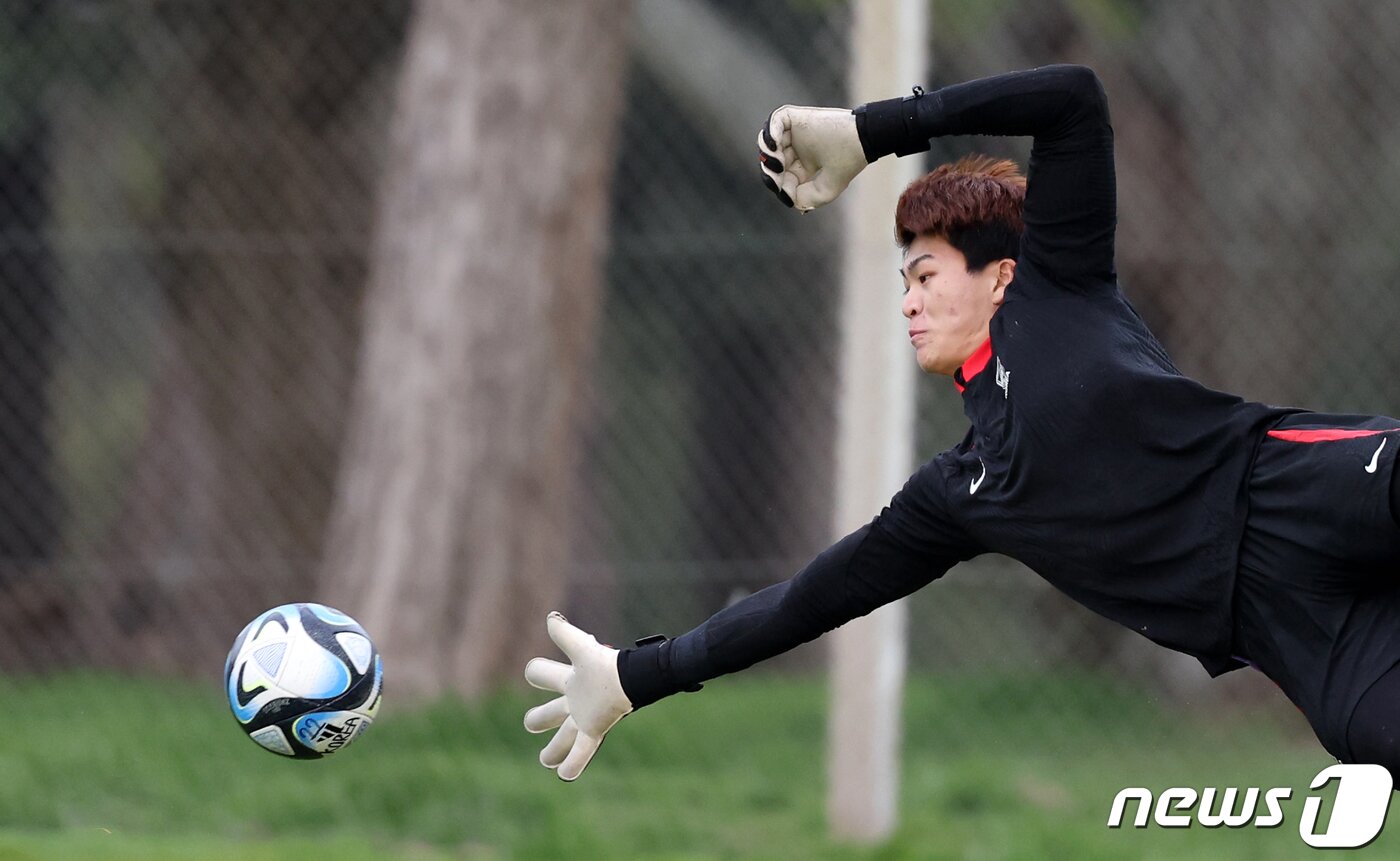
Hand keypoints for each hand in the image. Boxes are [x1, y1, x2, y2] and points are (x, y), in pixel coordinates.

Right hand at [523, 612, 632, 780]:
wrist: (635, 679)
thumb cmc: (608, 664)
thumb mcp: (581, 648)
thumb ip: (565, 633)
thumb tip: (550, 617)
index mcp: (570, 680)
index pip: (541, 675)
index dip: (537, 673)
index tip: (537, 672)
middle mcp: (574, 701)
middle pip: (548, 712)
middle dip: (537, 718)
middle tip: (532, 723)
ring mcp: (584, 719)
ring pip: (563, 738)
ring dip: (554, 750)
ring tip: (547, 760)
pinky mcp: (594, 732)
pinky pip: (581, 752)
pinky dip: (573, 765)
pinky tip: (565, 775)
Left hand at [757, 105, 866, 211]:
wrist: (862, 139)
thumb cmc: (848, 162)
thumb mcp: (826, 189)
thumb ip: (806, 199)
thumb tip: (787, 198)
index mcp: (803, 165)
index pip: (781, 178)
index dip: (780, 188)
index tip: (788, 194)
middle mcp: (797, 148)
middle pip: (771, 161)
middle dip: (770, 173)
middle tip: (777, 179)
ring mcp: (795, 132)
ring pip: (768, 142)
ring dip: (768, 155)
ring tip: (777, 164)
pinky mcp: (797, 117)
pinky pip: (775, 121)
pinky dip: (770, 133)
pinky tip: (774, 146)